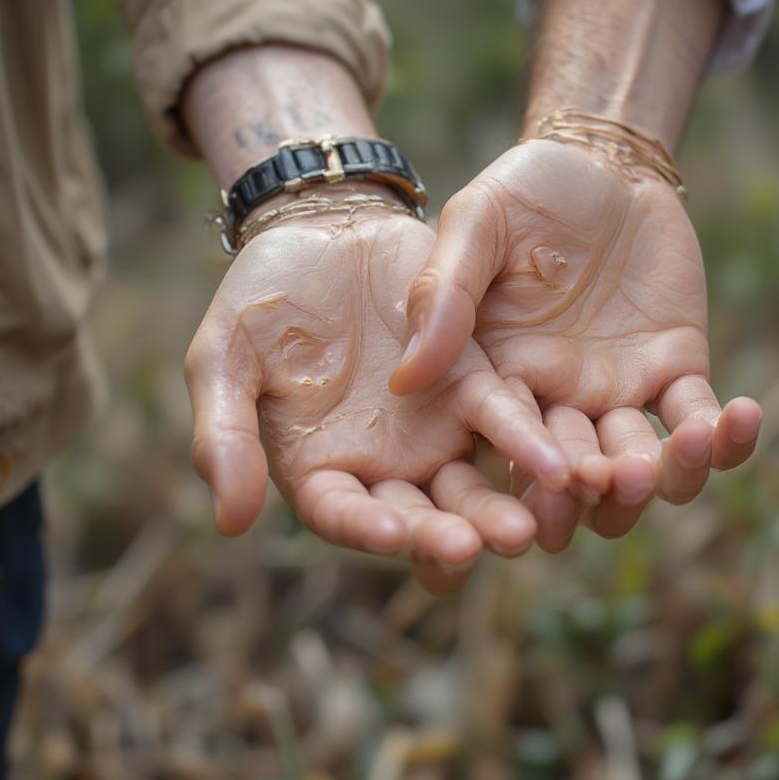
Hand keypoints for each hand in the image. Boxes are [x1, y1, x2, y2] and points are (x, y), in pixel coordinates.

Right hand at [185, 204, 570, 592]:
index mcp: (320, 467)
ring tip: (523, 527)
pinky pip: (504, 417)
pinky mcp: (474, 383)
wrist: (319, 232)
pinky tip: (556, 462)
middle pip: (418, 515)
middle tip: (473, 548)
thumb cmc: (259, 301)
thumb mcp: (222, 359)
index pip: (342, 512)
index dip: (362, 526)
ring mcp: (433, 428)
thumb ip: (225, 436)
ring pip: (471, 483)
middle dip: (444, 535)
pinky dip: (528, 440)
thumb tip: (231, 523)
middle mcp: (384, 463)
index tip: (386, 530)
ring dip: (498, 507)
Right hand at [390, 141, 761, 550]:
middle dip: (588, 497)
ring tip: (677, 453)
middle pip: (571, 479)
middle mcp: (556, 399)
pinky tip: (738, 416)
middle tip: (606, 483)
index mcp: (498, 378)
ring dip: (659, 478)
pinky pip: (697, 420)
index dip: (526, 464)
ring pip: (640, 467)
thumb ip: (442, 293)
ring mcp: (618, 391)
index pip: (507, 439)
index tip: (550, 475)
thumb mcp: (475, 224)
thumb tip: (405, 378)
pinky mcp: (675, 371)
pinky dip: (722, 437)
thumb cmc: (527, 188)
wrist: (604, 162)